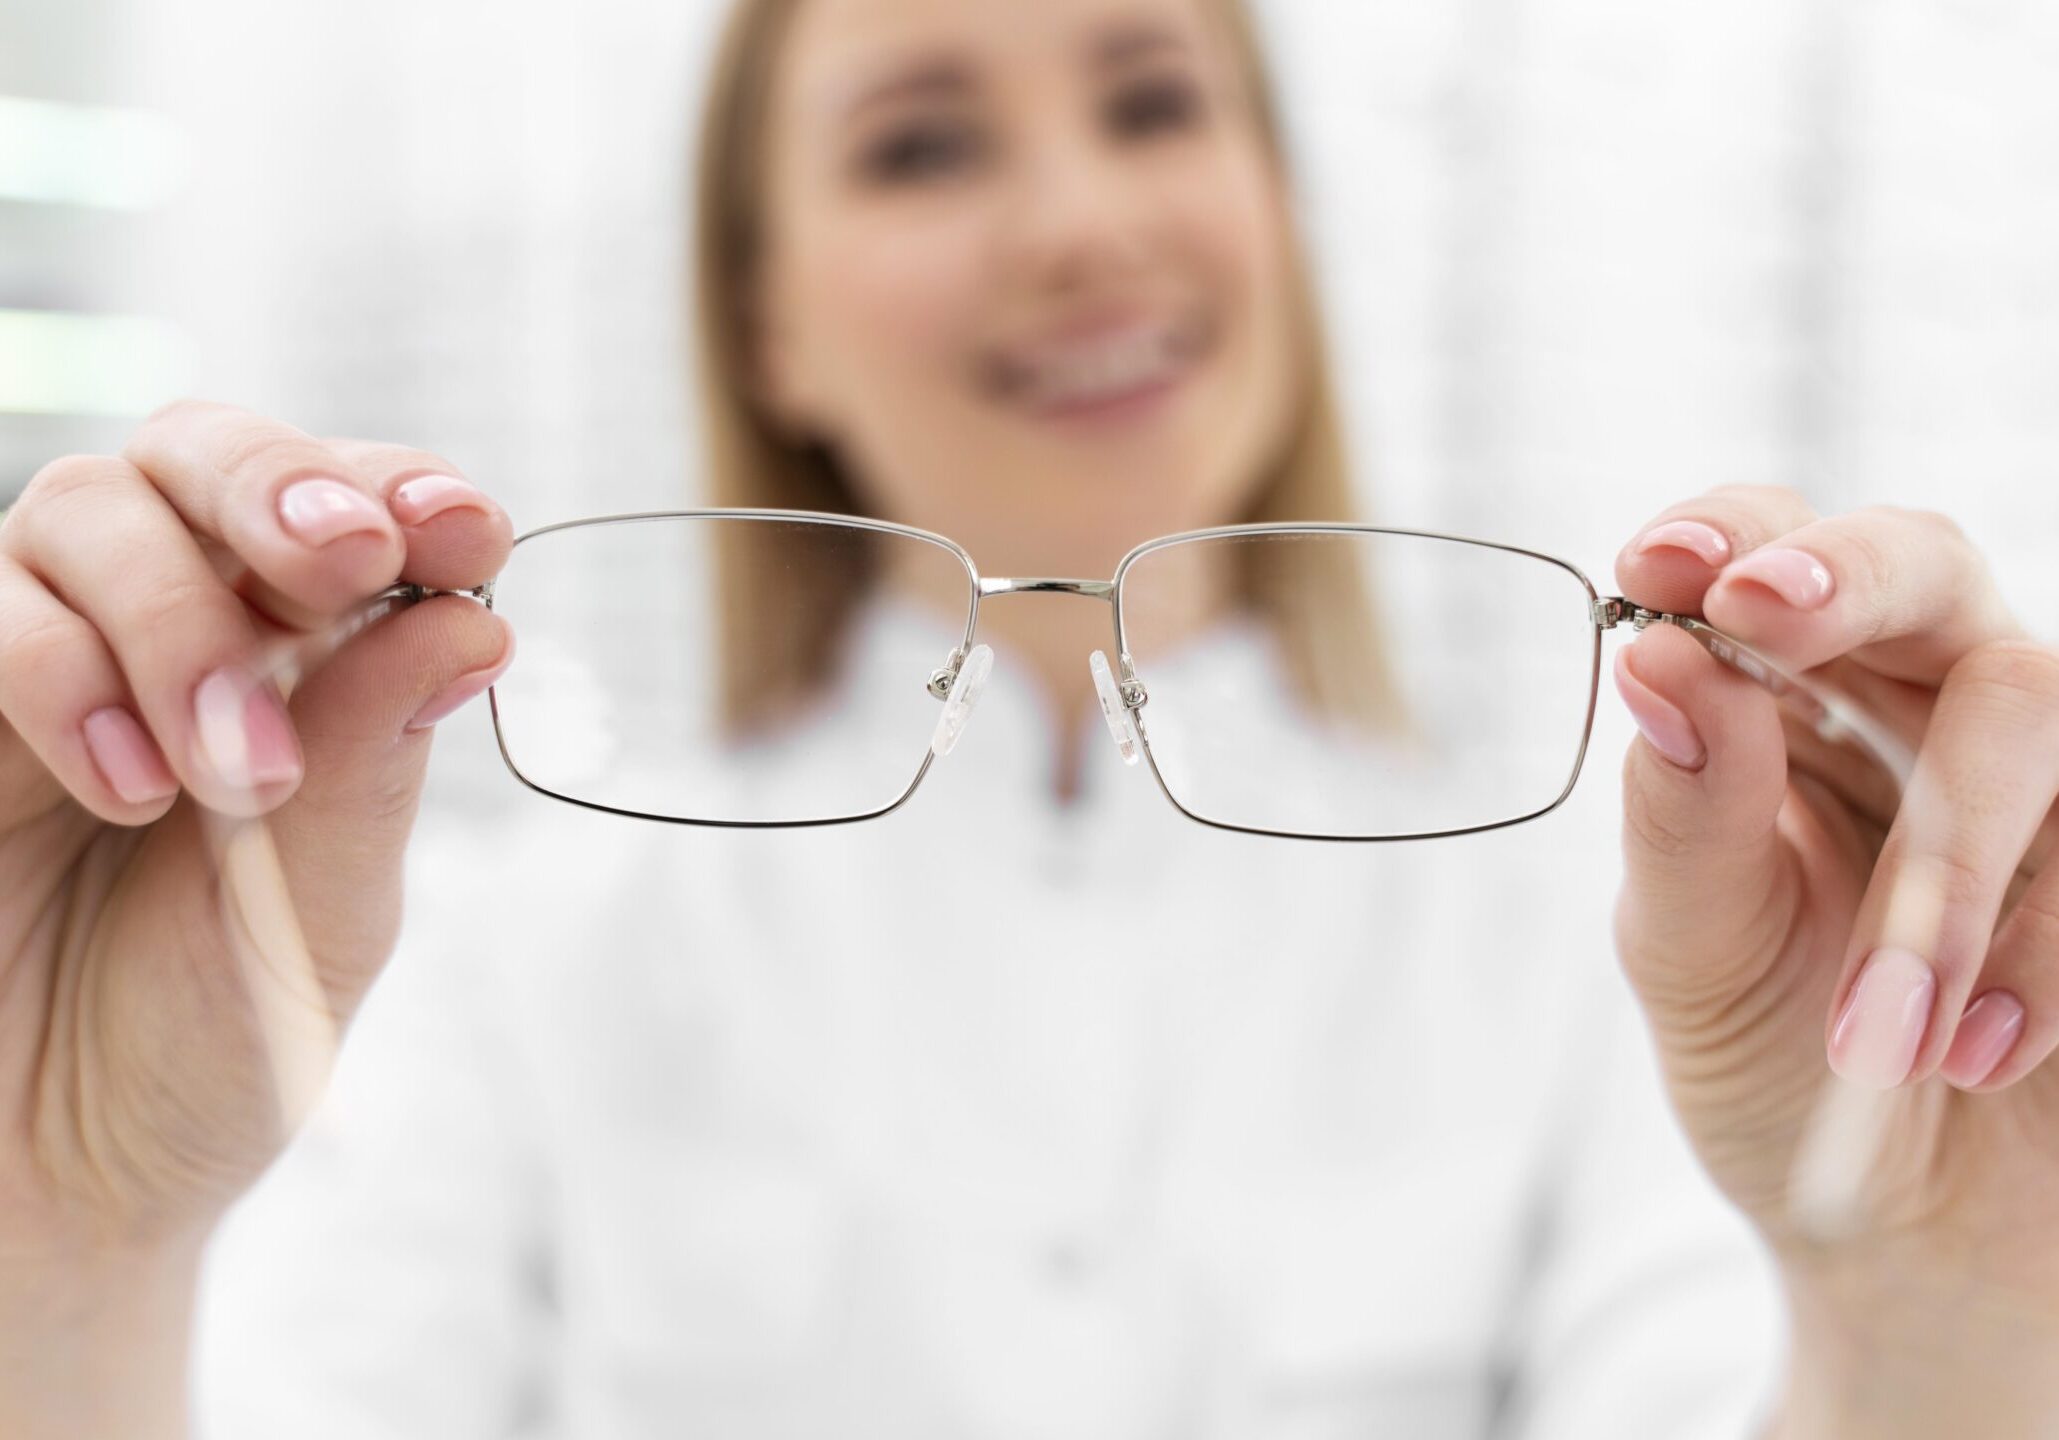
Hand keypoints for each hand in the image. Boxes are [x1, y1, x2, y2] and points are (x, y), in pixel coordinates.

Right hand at [0, 402, 512, 1431]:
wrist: (51, 1184)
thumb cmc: (204, 1047)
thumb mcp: (323, 911)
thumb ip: (371, 761)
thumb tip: (475, 620)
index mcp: (293, 665)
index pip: (346, 514)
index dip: (402, 491)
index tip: (464, 525)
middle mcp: (166, 630)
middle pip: (203, 457)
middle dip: (283, 490)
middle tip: (347, 558)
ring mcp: (40, 658)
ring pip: (88, 510)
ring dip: (180, 620)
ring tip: (234, 775)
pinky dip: (54, 668)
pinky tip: (128, 784)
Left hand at [1610, 487, 2058, 1429]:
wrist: (1914, 1234)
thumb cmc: (1781, 1068)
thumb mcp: (1698, 959)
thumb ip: (1685, 817)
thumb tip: (1661, 662)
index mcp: (1784, 705)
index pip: (1762, 558)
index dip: (1727, 533)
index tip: (1666, 564)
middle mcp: (1916, 704)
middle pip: (1923, 565)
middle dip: (1848, 582)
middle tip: (1766, 613)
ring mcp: (2038, 777)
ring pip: (2031, 710)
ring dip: (1947, 871)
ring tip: (1885, 1033)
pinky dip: (2040, 957)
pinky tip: (1984, 1056)